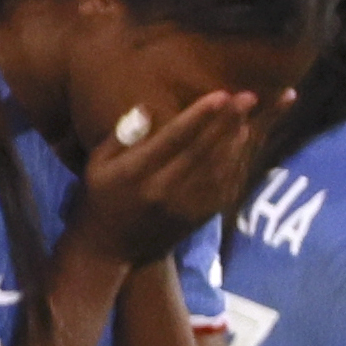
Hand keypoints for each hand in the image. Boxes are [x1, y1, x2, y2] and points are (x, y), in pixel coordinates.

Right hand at [64, 88, 262, 264]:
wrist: (109, 250)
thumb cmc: (100, 198)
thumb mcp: (97, 165)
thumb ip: (120, 137)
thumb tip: (146, 108)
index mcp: (134, 174)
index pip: (172, 140)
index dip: (198, 117)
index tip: (220, 95)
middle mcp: (162, 190)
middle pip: (202, 150)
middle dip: (227, 121)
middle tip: (248, 96)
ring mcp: (184, 206)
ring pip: (219, 167)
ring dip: (237, 139)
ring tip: (249, 113)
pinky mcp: (199, 217)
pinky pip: (225, 185)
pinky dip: (238, 161)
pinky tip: (243, 140)